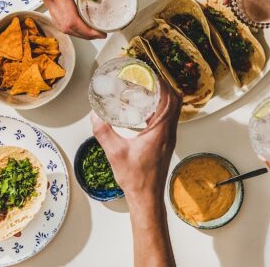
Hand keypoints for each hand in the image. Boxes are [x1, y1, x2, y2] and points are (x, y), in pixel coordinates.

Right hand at [27, 0, 132, 38]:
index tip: (100, 33)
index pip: (71, 20)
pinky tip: (78, 17)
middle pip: (65, 26)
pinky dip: (67, 20)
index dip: (87, 31)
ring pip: (58, 23)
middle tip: (98, 33)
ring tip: (90, 28)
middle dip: (83, 34)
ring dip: (74, 29)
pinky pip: (55, 15)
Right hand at [90, 79, 181, 198]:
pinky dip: (160, 109)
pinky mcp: (165, 143)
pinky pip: (167, 119)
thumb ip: (103, 132)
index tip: (150, 74)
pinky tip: (144, 111)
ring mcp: (169, 138)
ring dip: (163, 97)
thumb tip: (95, 116)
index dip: (162, 83)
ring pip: (172, 110)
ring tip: (146, 90)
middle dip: (163, 86)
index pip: (169, 100)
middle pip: (174, 101)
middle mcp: (169, 133)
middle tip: (147, 78)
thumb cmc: (135, 178)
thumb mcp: (114, 153)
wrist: (147, 197)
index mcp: (161, 132)